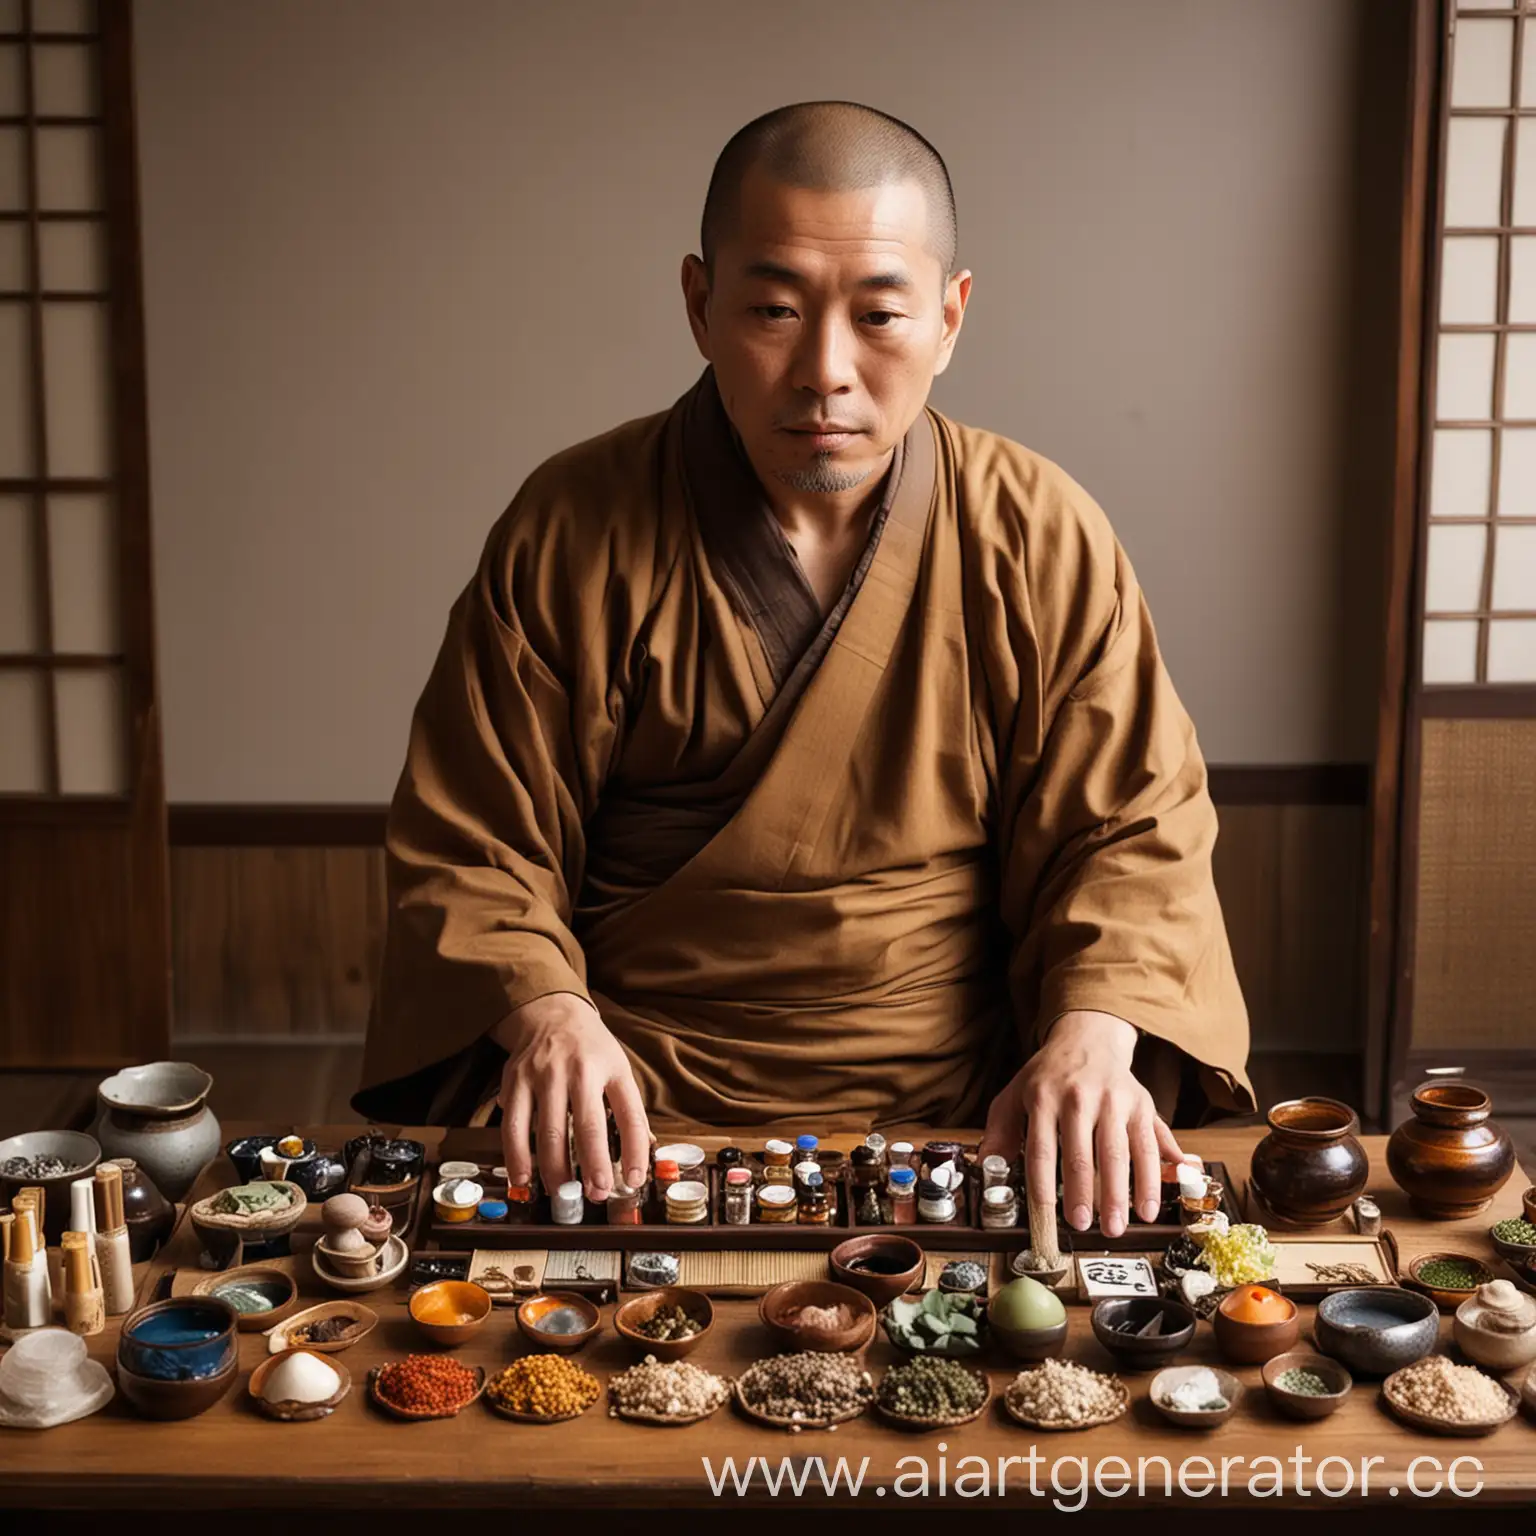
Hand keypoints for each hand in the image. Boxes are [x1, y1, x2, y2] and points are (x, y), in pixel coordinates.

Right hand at [491, 992, 649, 1202]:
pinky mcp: (515, 1081)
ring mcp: (543, 1074)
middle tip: (597, 1194)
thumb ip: (627, 1110)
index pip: (630, 1114)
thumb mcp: (619, 1069)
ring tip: (563, 1193)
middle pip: (588, 1126)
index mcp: (612, 1068)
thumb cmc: (591, 1050)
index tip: (636, 1180)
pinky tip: (523, 1178)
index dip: (635, 1150)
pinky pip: (514, 1126)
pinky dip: (517, 1156)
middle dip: (594, 1166)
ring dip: (556, 1169)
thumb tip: (640, 1158)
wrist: (552, 1014)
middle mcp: (578, 1070)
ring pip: (549, 1131)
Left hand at [978, 1010, 1197, 1238]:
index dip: (1044, 1183)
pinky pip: (1148, 1145)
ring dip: (1119, 1194)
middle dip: (1083, 1194)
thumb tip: (988, 1165)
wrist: (1087, 1039)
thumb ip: (1000, 1131)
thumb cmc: (1047, 1076)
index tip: (1047, 1214)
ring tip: (1116, 1226)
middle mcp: (1079, 1097)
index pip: (1042, 1147)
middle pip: (1081, 1153)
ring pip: (1118, 1152)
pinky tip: (1148, 1207)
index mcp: (1043, 1098)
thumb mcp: (1014, 1095)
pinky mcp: (1140, 1105)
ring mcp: (1112, 1100)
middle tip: (1084, 1226)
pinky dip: (1152, 1179)